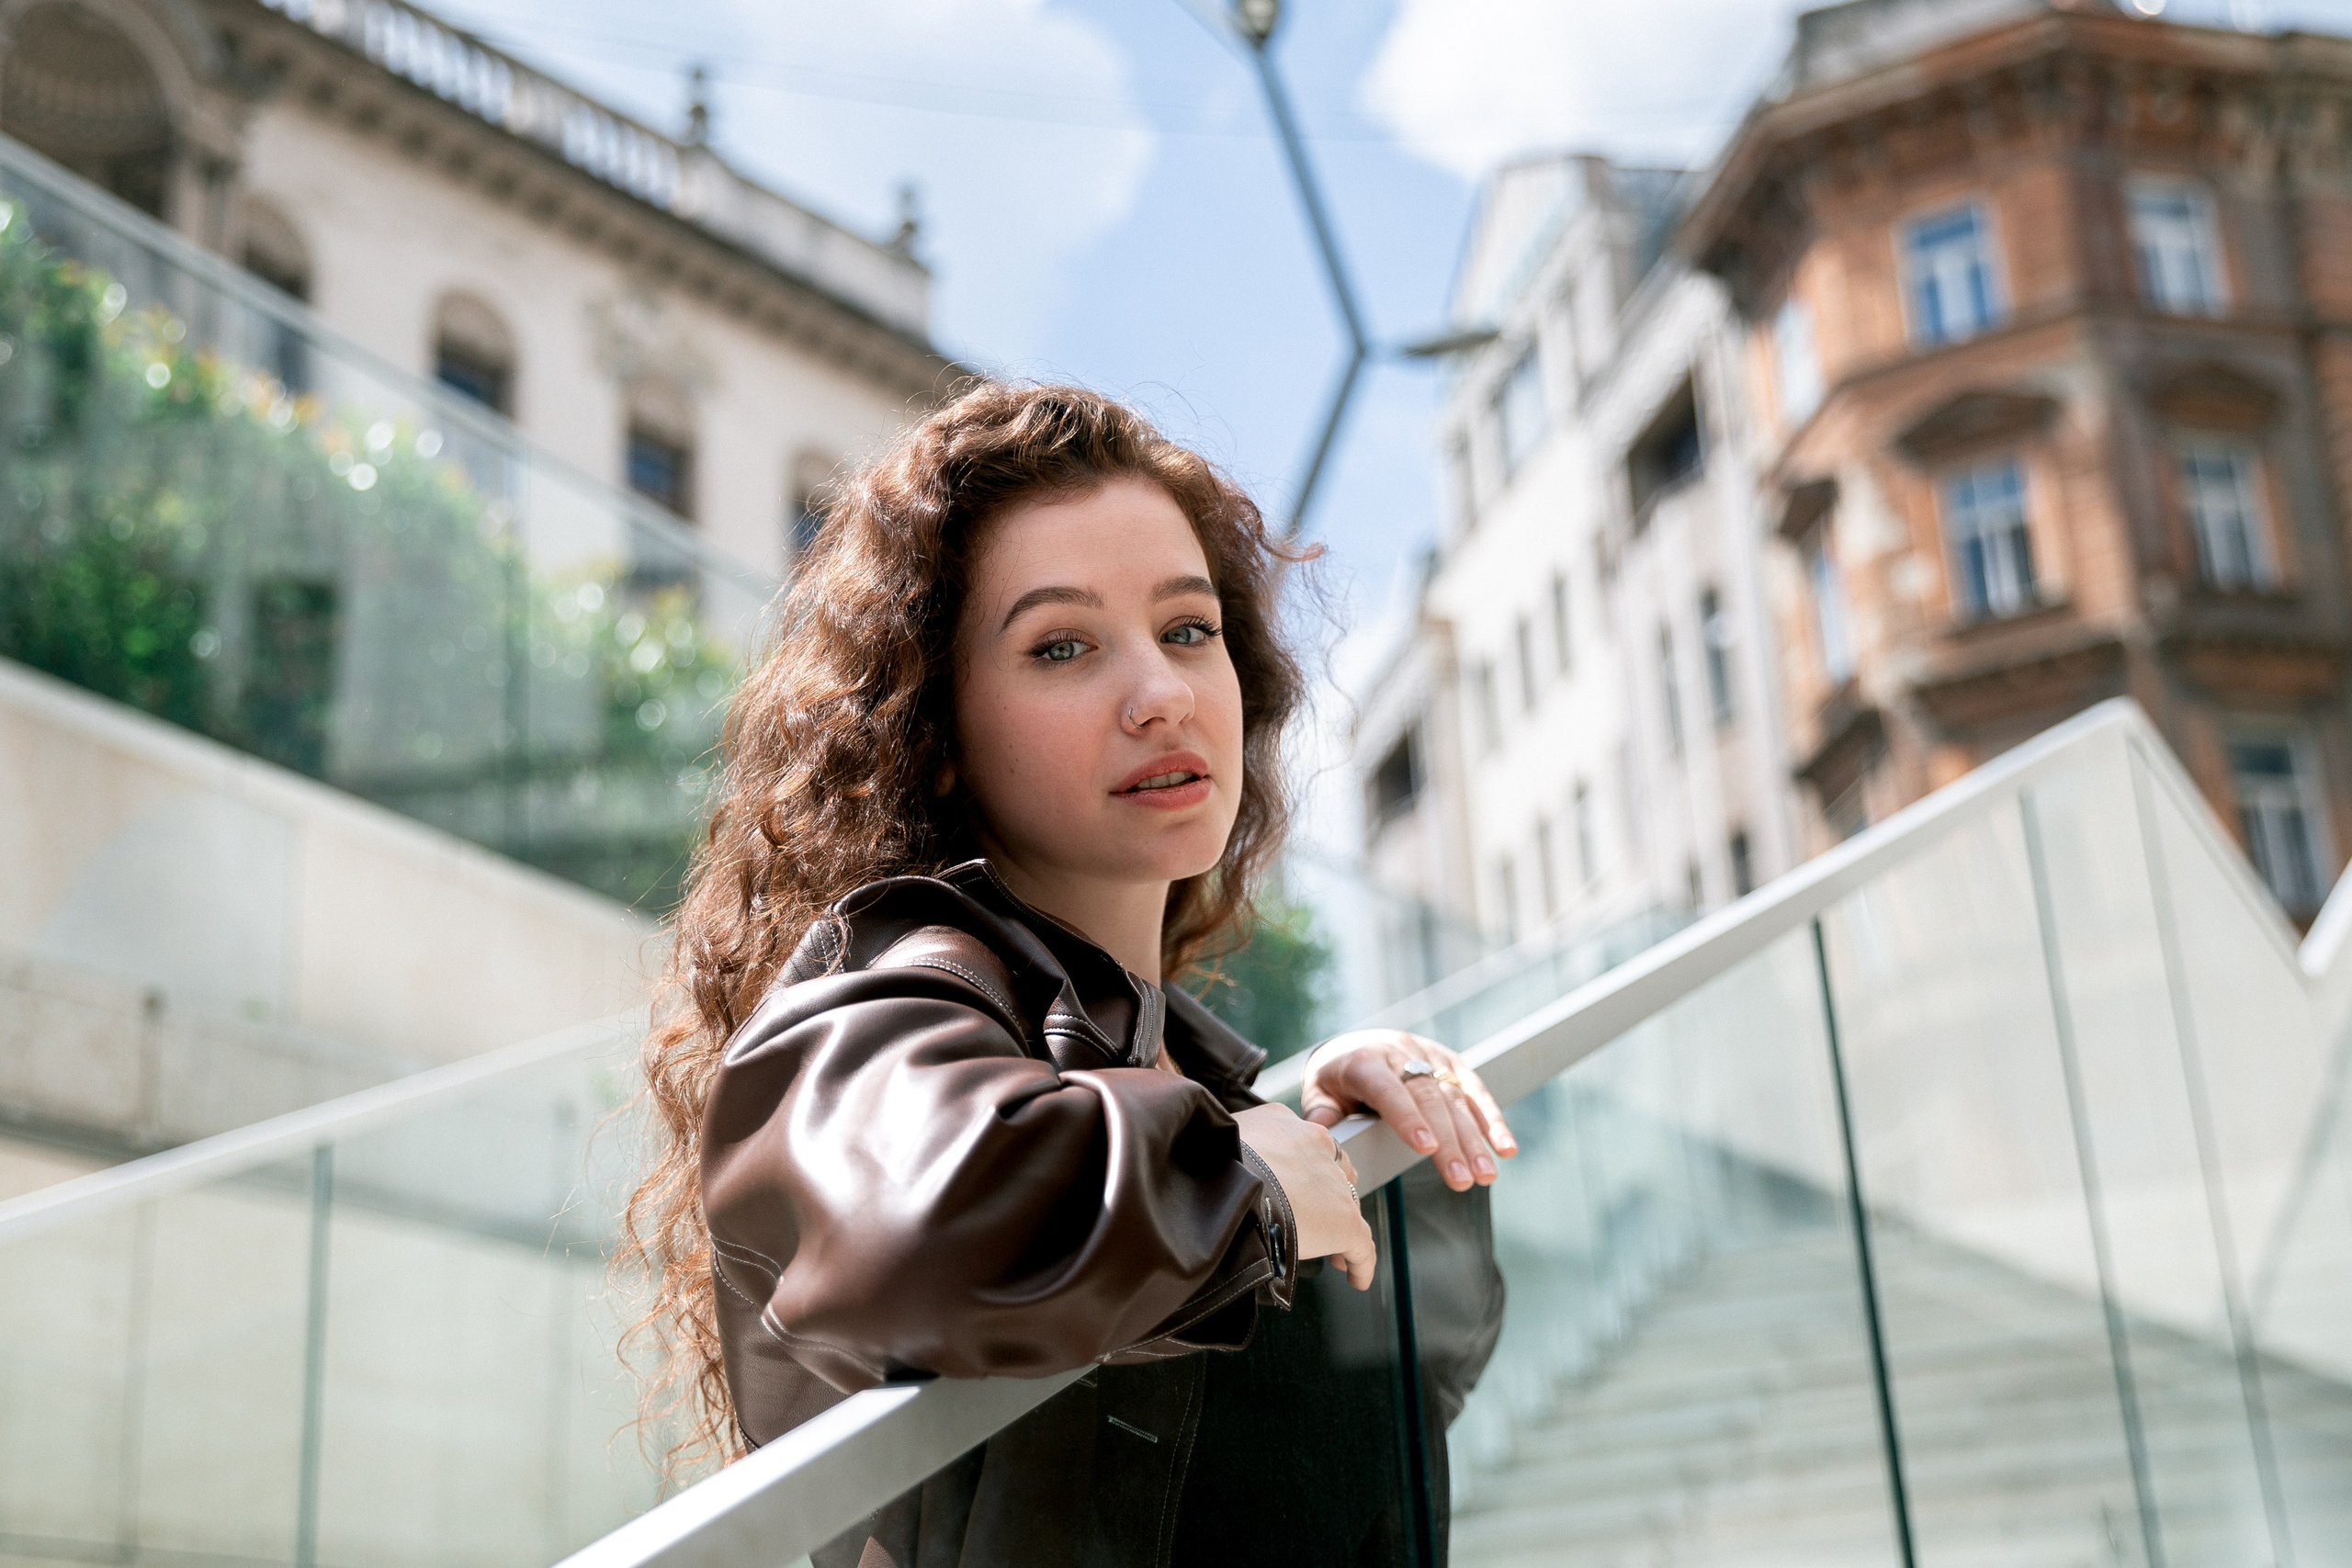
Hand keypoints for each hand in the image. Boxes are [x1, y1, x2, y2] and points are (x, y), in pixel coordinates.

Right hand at [1233, 1103, 1377, 1290]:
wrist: (1226, 1188)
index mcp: (1282, 1123)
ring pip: (1347, 1206)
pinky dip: (1361, 1264)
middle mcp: (1315, 1145)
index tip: (1297, 1188)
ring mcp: (1333, 1184)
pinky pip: (1362, 1245)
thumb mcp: (1217, 1147)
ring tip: (1336, 1256)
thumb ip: (1229, 1154)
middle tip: (1318, 1219)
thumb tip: (1218, 1174)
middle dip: (1328, 1195)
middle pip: (1333, 1172)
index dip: (1305, 1170)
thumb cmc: (1210, 1169)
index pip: (1305, 1146)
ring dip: (1342, 1229)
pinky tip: (1356, 1279)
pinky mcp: (1344, 1220)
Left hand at [1300, 1031, 1516, 1193]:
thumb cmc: (1336, 1080)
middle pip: (1429, 1100)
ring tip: (1485, 1175)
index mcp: (1365, 1061)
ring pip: (1456, 1099)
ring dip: (1475, 1140)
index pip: (1388, 1089)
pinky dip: (1492, 1121)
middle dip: (1449, 1142)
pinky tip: (1506, 1148)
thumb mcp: (1319, 1093)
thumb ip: (1323, 1118)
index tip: (1425, 1147)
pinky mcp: (1451, 1064)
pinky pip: (1475, 1092)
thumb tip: (1322, 1145)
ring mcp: (1430, 1057)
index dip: (1407, 1117)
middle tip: (1462, 1180)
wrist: (1356, 1044)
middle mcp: (1401, 1054)